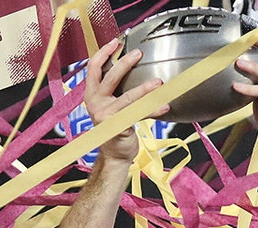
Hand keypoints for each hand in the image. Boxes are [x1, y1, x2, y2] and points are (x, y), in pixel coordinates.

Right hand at [83, 39, 169, 164]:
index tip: (116, 42)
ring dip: (145, 88)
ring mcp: (106, 115)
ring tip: (159, 82)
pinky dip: (154, 109)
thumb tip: (131, 69)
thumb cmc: (116, 128)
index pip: (93, 68)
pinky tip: (165, 106)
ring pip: (127, 97)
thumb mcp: (110, 106)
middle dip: (125, 63)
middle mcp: (95, 103)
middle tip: (139, 53)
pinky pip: (139, 113)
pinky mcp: (118, 126)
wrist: (115, 155)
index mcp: (91, 94)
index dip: (104, 53)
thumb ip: (115, 90)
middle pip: (110, 77)